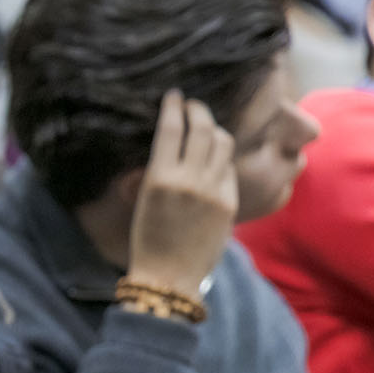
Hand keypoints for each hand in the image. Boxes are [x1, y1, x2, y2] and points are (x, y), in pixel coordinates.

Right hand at [124, 90, 237, 299]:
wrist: (169, 277)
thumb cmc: (148, 241)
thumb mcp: (144, 201)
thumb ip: (159, 171)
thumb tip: (170, 144)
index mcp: (159, 179)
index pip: (170, 129)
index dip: (174, 106)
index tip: (174, 95)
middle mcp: (189, 180)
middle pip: (202, 128)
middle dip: (199, 110)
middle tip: (193, 105)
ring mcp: (213, 190)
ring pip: (223, 142)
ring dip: (215, 129)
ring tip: (207, 128)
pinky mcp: (229, 201)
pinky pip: (229, 168)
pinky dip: (222, 158)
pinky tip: (214, 160)